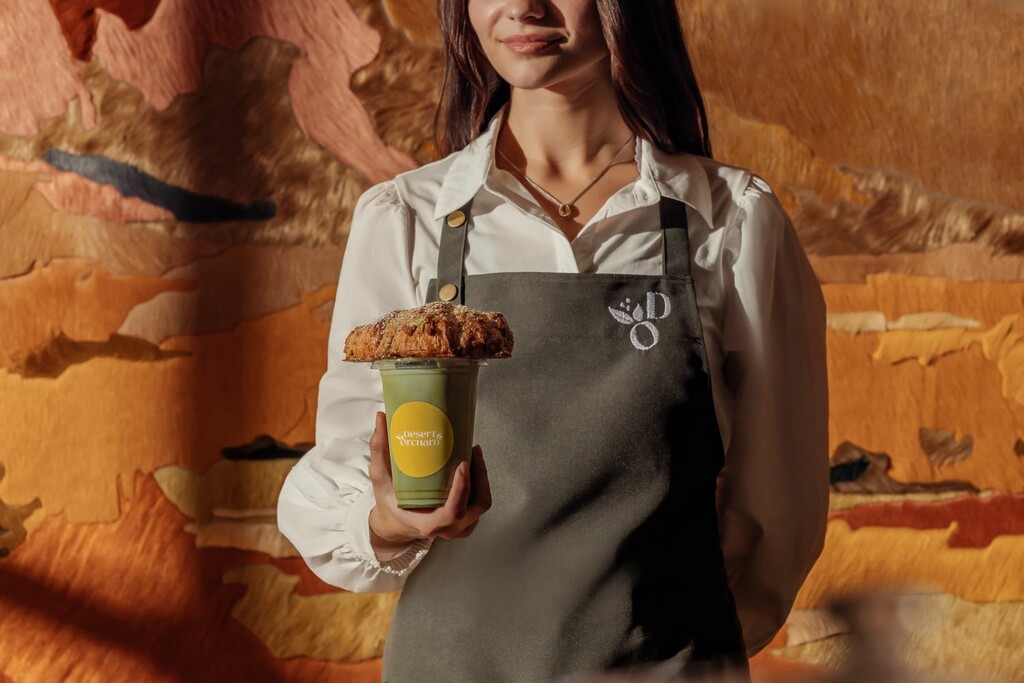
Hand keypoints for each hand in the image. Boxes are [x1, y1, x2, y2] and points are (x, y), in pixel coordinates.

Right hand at [367, 410, 491, 551]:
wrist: (395, 523)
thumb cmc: (389, 502)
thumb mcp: (380, 479)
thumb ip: (379, 450)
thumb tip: (381, 417)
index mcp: (427, 523)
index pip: (452, 512)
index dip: (462, 490)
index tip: (462, 464)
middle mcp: (447, 528)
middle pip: (476, 506)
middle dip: (479, 476)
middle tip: (472, 450)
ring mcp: (459, 526)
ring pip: (482, 503)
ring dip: (482, 478)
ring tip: (474, 453)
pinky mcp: (466, 520)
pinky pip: (480, 502)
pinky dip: (480, 484)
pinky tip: (472, 465)